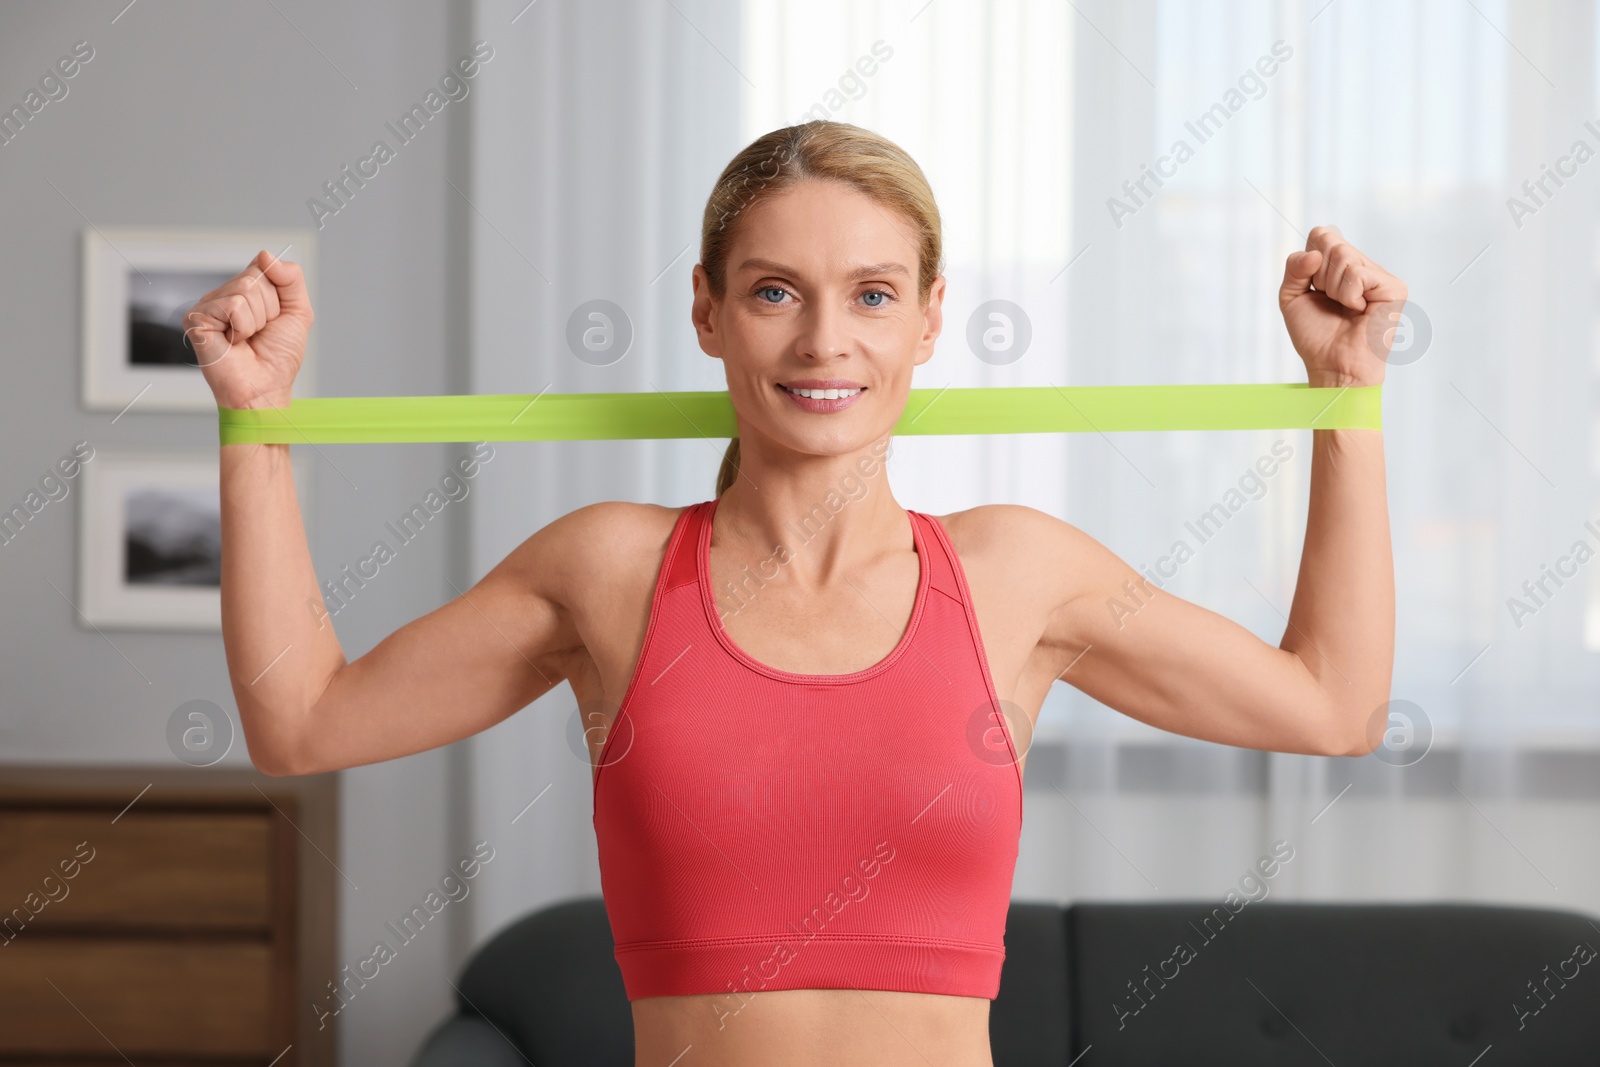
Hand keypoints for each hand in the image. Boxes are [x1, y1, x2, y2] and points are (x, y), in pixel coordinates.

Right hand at [183, 250, 312, 409]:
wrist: (265, 388)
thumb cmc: (277, 357)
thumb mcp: (298, 312)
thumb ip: (291, 278)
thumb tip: (265, 254)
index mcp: (245, 291)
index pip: (264, 266)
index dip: (279, 294)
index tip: (275, 318)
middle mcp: (224, 295)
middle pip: (256, 277)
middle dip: (269, 309)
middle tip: (259, 333)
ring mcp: (208, 306)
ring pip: (245, 290)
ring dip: (257, 321)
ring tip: (246, 338)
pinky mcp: (196, 318)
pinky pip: (232, 306)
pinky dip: (242, 327)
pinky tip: (233, 342)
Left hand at [1278, 226, 1406, 388]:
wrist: (1332, 364)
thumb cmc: (1316, 335)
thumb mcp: (1291, 296)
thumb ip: (1295, 266)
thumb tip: (1317, 247)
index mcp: (1341, 265)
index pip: (1321, 234)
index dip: (1309, 263)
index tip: (1315, 289)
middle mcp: (1363, 265)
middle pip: (1330, 241)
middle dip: (1320, 276)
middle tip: (1331, 302)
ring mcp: (1380, 275)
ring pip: (1343, 255)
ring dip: (1334, 289)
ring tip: (1346, 308)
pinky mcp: (1394, 287)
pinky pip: (1357, 274)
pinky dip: (1348, 296)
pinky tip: (1359, 311)